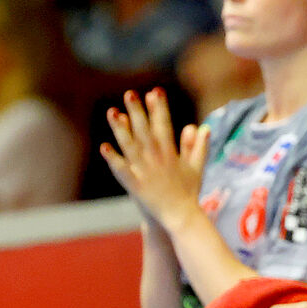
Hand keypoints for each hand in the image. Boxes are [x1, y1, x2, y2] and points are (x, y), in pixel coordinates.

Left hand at [98, 89, 208, 228]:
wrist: (181, 216)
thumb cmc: (188, 192)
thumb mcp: (197, 167)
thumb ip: (198, 146)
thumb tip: (201, 127)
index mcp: (171, 153)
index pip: (164, 125)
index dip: (160, 107)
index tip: (155, 91)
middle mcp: (156, 158)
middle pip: (145, 130)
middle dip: (137, 111)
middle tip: (130, 93)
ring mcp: (144, 171)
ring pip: (130, 145)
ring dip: (120, 129)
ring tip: (112, 112)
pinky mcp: (134, 184)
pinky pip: (121, 169)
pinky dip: (113, 159)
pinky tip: (104, 147)